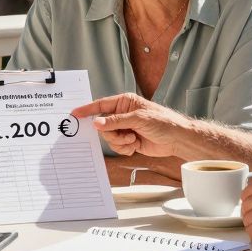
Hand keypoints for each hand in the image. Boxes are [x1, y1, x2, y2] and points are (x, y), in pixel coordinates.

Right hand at [71, 93, 188, 157]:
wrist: (176, 139)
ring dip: (120, 141)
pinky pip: (117, 146)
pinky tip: (135, 145)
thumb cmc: (163, 122)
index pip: (101, 105)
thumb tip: (97, 122)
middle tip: (125, 134)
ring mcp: (125, 128)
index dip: (87, 109)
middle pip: (103, 125)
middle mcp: (123, 114)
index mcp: (125, 102)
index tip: (75, 114)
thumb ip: (116, 121)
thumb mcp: (138, 119)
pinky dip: (124, 148)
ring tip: (133, 139)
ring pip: (109, 138)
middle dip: (111, 133)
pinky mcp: (129, 141)